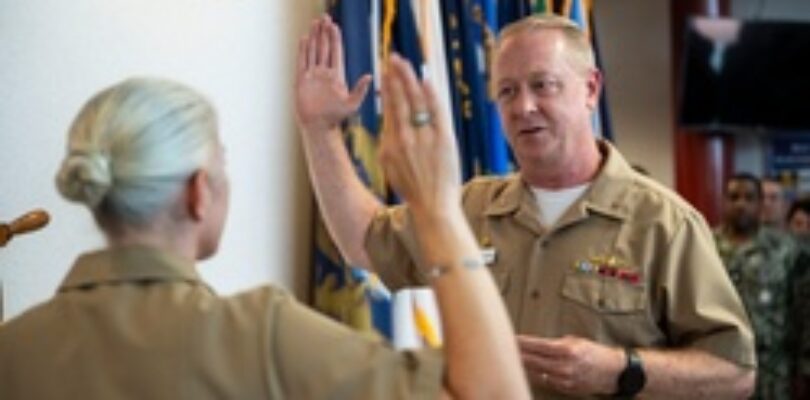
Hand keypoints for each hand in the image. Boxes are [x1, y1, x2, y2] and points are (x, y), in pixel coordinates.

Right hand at [294, 14, 371, 133]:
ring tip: (314, 23)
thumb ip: (360, 90)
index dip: (335, 38)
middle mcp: (324, 73)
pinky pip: (302, 62)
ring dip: (314, 38)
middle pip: (324, 48)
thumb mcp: (352, 104)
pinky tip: (304, 39)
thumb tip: (370, 76)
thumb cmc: (336, 118)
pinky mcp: (301, 81)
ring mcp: (312, 76)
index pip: (336, 52)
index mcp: (337, 76)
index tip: (334, 25)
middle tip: (324, 17)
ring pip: (313, 52)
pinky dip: (303, 50)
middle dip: (324, 33)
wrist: (318, 127)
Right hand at [377, 54, 459, 215]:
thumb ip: (389, 142)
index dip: (387, 88)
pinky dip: (431, 94)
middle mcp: (405, 139)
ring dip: (410, 79)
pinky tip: (425, 79)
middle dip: (396, 76)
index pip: (389, 109)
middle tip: (392, 58)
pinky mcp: (444, 140)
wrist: (433, 206)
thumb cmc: (412, 188)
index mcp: (390, 145)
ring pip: (416, 101)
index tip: (385, 73)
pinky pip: (436, 111)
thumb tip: (390, 121)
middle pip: (400, 99)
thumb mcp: (390, 165)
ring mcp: (425, 139)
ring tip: (405, 63)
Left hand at [517, 335, 624, 395]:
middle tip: (505, 348)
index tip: (510, 338)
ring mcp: (563, 379)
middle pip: (531, 360)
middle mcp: (563, 366)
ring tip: (513, 358)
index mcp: (565, 350)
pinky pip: (544, 381)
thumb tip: (534, 344)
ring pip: (535, 372)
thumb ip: (554, 343)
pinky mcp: (564, 388)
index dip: (521, 342)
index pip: (536, 345)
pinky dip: (535, 374)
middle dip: (517, 353)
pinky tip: (528, 369)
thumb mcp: (575, 341)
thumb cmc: (594, 353)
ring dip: (524, 365)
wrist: (613, 372)